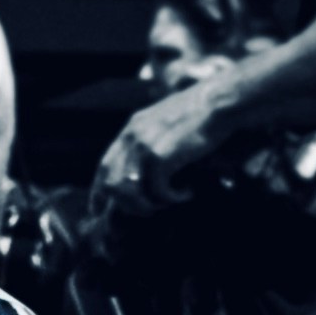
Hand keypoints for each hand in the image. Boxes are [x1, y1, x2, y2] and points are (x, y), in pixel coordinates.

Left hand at [101, 80, 232, 199]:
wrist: (217, 103)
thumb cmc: (199, 115)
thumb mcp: (164, 124)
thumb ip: (150, 143)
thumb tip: (143, 174)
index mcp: (131, 130)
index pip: (104, 167)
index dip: (99, 193)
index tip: (98, 211)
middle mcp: (131, 137)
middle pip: (112, 185)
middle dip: (129, 205)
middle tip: (151, 209)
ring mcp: (143, 147)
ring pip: (131, 193)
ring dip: (150, 204)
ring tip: (170, 201)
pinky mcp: (160, 156)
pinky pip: (157, 191)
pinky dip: (172, 197)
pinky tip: (187, 192)